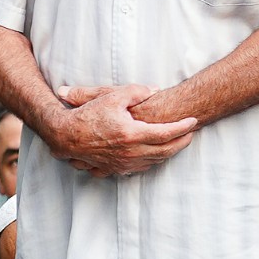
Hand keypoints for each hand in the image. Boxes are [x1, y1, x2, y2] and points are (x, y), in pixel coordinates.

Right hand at [50, 85, 197, 177]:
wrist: (65, 136)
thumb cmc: (87, 115)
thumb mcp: (111, 96)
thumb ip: (135, 92)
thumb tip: (154, 90)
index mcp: (132, 134)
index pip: (166, 133)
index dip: (182, 127)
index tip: (193, 121)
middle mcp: (130, 153)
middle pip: (166, 151)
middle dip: (182, 142)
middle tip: (191, 133)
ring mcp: (124, 164)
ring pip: (155, 161)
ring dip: (170, 152)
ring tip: (179, 142)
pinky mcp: (116, 169)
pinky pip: (142, 167)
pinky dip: (154, 160)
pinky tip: (157, 154)